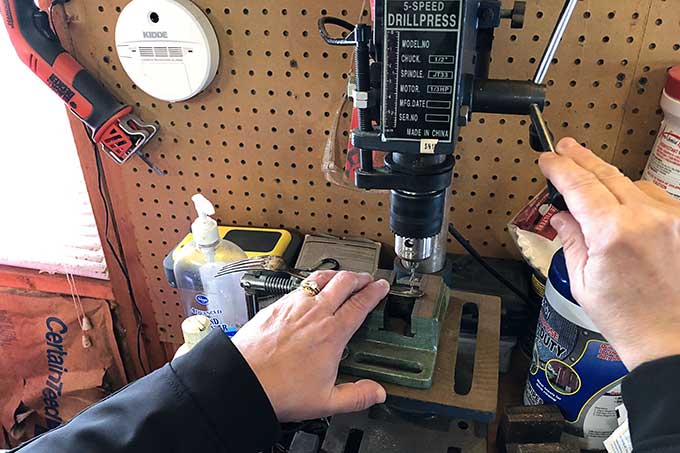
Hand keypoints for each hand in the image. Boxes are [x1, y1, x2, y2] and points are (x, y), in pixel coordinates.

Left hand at [232, 271, 389, 420]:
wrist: (243, 379)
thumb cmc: (279, 389)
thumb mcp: (325, 401)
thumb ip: (356, 396)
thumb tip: (377, 393)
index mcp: (332, 333)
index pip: (360, 303)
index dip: (375, 292)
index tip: (381, 287)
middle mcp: (315, 313)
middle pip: (343, 282)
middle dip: (359, 277)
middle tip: (366, 279)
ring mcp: (294, 306)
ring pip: (320, 278)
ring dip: (336, 274)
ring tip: (342, 277)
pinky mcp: (277, 305)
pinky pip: (300, 285)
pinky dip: (313, 282)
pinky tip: (311, 289)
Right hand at [539, 138, 679, 370]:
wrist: (673, 342)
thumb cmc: (630, 320)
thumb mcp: (584, 281)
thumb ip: (571, 239)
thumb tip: (561, 215)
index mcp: (614, 233)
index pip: (580, 185)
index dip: (560, 168)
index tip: (549, 159)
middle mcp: (648, 219)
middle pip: (608, 174)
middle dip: (582, 159)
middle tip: (566, 148)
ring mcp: (674, 220)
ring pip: (634, 184)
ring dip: (611, 182)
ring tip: (593, 188)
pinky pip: (658, 199)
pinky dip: (637, 199)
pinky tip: (625, 208)